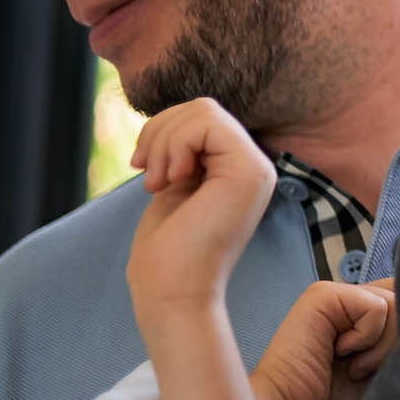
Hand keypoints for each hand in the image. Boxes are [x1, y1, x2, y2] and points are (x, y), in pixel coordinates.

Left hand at [126, 98, 275, 323]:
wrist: (172, 291)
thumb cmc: (165, 250)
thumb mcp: (173, 184)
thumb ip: (182, 152)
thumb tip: (173, 116)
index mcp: (238, 170)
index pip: (203, 117)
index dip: (163, 132)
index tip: (143, 168)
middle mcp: (255, 167)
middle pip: (202, 107)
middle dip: (160, 132)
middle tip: (148, 175)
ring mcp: (256, 169)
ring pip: (203, 110)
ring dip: (163, 141)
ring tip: (157, 181)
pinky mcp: (249, 172)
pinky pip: (206, 124)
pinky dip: (173, 145)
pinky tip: (170, 180)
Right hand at [247, 278, 399, 399]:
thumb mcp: (386, 372)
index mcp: (364, 317)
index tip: (392, 362)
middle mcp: (351, 301)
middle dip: (399, 341)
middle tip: (365, 370)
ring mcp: (336, 295)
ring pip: (397, 302)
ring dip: (382, 345)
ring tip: (353, 367)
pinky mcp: (323, 295)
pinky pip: (377, 307)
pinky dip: (367, 339)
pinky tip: (339, 354)